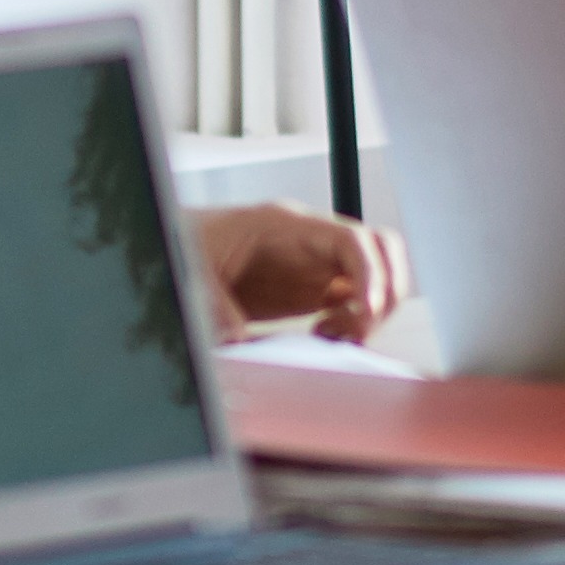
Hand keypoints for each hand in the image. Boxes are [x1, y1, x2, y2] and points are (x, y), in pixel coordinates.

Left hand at [194, 203, 411, 341]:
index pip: (352, 239)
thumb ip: (214, 305)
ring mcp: (316, 264)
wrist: (178, 244)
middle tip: (358, 330)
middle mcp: (311, 241)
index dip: (370, 275)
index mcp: (286, 225)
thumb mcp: (194, 271)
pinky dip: (356, 323)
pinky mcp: (313, 288)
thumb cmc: (187, 242)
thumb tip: (236, 339)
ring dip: (372, 312)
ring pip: (376, 277)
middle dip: (385, 293)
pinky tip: (326, 337)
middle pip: (381, 251)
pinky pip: (356, 300)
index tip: (366, 313)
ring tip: (336, 337)